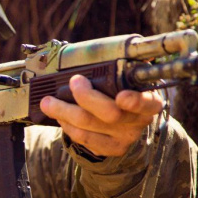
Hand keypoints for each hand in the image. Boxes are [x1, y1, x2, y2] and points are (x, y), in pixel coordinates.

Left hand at [39, 75, 163, 156]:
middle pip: (110, 114)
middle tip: (73, 82)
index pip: (147, 103)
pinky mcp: (108, 149)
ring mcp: (123, 138)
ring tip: (48, 102)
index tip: (121, 97)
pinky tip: (60, 116)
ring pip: (89, 127)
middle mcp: (137, 122)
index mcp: (149, 103)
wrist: (128, 122)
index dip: (135, 101)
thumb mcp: (131, 80)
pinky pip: (83, 139)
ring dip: (64, 112)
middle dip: (86, 97)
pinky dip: (67, 125)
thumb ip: (125, 68)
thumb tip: (121, 48)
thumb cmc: (125, 91)